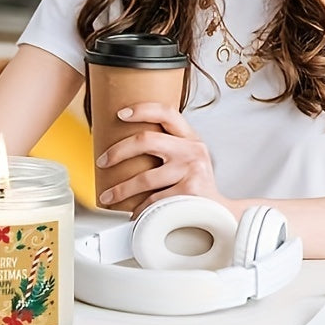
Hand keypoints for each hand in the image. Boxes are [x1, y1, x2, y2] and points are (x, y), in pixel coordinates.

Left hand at [95, 103, 226, 218]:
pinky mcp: (189, 193)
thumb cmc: (198, 185)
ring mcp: (192, 170)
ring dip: (121, 190)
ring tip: (108, 196)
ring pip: (144, 178)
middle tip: (102, 161)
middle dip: (117, 151)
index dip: (142, 109)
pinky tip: (132, 213)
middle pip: (146, 140)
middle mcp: (193, 150)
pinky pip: (153, 201)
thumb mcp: (189, 158)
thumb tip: (126, 144)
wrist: (222, 215)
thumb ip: (168, 146)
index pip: (166, 112)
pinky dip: (139, 210)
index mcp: (190, 137)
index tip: (120, 114)